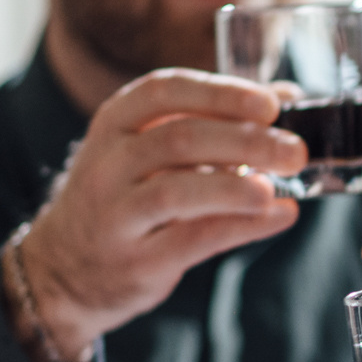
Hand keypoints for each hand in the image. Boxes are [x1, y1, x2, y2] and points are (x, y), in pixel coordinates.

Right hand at [13, 70, 307, 358]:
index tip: (270, 103)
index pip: (164, 92)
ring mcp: (116, 215)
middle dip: (246, 141)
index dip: (221, 94)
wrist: (65, 269)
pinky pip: (192, 240)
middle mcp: (108, 164)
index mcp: (115, 123)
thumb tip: (287, 95)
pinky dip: (242, 226)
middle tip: (296, 150)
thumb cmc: (127, 196)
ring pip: (176, 191)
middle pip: (179, 140)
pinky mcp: (136, 261)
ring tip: (278, 188)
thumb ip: (214, 122)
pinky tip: (280, 216)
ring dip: (235, 186)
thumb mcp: (151, 149)